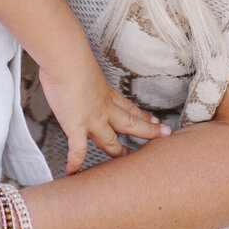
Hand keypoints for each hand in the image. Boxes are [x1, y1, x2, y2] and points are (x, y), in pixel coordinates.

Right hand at [39, 55, 170, 174]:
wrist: (66, 58)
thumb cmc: (69, 55)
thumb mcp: (82, 64)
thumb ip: (80, 72)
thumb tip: (71, 69)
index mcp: (105, 91)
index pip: (127, 106)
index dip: (141, 115)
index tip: (154, 120)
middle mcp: (103, 107)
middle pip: (129, 123)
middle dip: (146, 132)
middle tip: (162, 136)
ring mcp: (92, 119)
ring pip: (111, 141)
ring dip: (118, 153)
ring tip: (125, 167)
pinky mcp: (77, 126)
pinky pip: (78, 150)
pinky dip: (75, 162)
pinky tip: (72, 172)